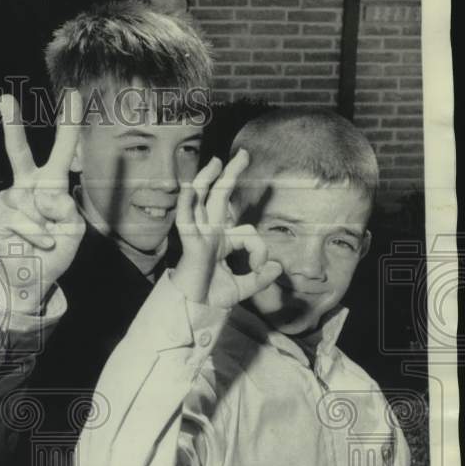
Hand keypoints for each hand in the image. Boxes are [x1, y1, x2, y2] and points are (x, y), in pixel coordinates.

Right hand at [0, 91, 86, 313]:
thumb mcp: (75, 229)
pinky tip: (38, 243)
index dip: (68, 124)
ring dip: (45, 226)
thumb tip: (43, 197)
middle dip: (12, 125)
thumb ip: (67, 208)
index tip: (74, 95)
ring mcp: (10, 199)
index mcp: (52, 184)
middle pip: (19, 152)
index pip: (62, 151)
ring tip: (46, 239)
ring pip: (29, 201)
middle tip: (4, 99)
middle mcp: (28, 186)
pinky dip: (35, 234)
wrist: (34, 277)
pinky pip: (21, 218)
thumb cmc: (57, 250)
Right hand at [170, 149, 282, 308]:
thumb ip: (261, 278)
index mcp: (220, 241)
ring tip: (217, 160)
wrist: (195, 310)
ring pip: (201, 200)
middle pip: (219, 197)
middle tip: (244, 154)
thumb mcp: (244, 287)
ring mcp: (198, 235)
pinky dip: (188, 202)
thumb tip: (279, 267)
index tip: (262, 268)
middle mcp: (209, 233)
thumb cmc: (212, 298)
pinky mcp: (190, 242)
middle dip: (231, 175)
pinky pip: (187, 218)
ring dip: (208, 179)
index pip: (247, 232)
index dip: (260, 250)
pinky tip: (191, 187)